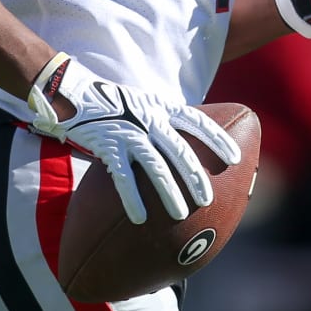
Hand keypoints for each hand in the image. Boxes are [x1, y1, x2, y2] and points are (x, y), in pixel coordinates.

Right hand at [26, 53, 241, 224]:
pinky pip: (123, 177)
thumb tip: (183, 144)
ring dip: (170, 192)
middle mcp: (150, 119)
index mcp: (162, 107)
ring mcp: (129, 133)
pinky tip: (141, 218)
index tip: (236, 158)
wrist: (74, 92)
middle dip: (196, 176)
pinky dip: (133, 198)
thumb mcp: (144, 103)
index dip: (217, 140)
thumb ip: (163, 120)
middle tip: (208, 199)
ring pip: (155, 166)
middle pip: (180, 150)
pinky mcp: (108, 146)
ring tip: (181, 215)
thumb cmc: (112, 102)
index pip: (197, 122)